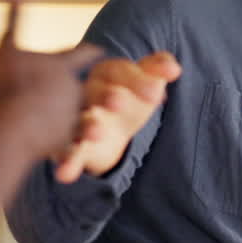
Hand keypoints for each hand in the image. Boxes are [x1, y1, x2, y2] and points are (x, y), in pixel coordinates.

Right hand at [0, 0, 102, 159]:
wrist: (19, 126)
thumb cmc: (12, 84)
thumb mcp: (9, 45)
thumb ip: (15, 16)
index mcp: (63, 66)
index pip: (83, 53)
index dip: (90, 51)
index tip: (99, 50)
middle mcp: (74, 89)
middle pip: (92, 86)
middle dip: (102, 88)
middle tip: (112, 92)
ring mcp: (73, 115)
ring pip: (87, 115)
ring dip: (92, 119)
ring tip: (96, 124)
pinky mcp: (69, 139)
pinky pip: (74, 141)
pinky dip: (76, 145)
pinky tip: (76, 148)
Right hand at [52, 51, 181, 182]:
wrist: (110, 126)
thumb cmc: (129, 95)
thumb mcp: (146, 80)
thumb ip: (159, 68)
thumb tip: (174, 68)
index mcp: (106, 72)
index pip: (118, 70)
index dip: (137, 80)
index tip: (156, 94)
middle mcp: (87, 92)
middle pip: (94, 92)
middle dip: (105, 96)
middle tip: (118, 102)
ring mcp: (77, 119)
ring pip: (79, 121)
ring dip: (86, 126)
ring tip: (97, 133)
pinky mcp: (71, 145)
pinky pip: (68, 152)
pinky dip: (67, 161)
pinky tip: (66, 174)